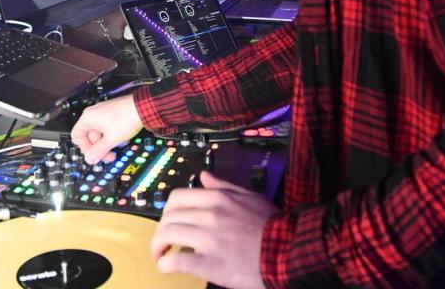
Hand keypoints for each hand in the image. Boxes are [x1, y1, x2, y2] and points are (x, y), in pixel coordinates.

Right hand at [70, 94, 142, 163]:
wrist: (143, 107)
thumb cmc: (127, 117)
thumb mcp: (111, 139)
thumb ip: (99, 151)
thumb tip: (90, 159)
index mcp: (89, 117)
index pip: (77, 136)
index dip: (84, 148)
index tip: (94, 155)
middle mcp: (94, 113)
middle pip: (89, 136)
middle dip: (98, 148)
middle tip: (108, 155)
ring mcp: (103, 113)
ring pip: (99, 133)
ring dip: (105, 143)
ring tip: (116, 148)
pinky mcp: (112, 114)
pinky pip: (106, 128)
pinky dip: (110, 136)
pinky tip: (119, 140)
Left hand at [151, 171, 278, 288]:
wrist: (286, 252)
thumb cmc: (270, 226)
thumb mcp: (248, 196)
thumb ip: (222, 186)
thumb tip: (204, 176)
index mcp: (217, 198)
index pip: (177, 197)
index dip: (167, 210)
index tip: (168, 220)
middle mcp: (209, 215)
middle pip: (169, 217)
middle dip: (160, 229)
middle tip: (162, 241)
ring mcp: (208, 239)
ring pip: (168, 235)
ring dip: (157, 247)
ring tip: (159, 255)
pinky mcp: (210, 264)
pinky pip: (177, 261)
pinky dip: (165, 264)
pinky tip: (165, 267)